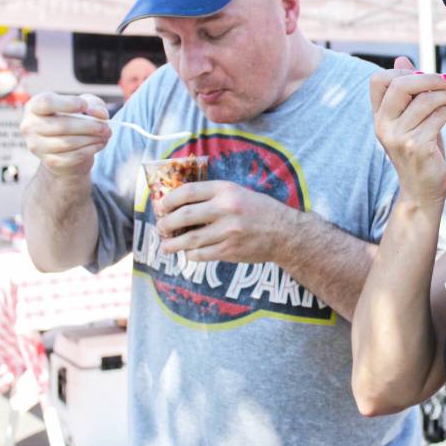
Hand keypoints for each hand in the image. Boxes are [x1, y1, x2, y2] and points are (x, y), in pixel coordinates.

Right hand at [20, 92, 110, 177]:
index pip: (46, 102)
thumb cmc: (74, 120)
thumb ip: (94, 104)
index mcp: (35, 106)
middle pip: (61, 125)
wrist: (67, 149)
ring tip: (106, 134)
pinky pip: (73, 156)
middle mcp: (30, 126)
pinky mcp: (49, 162)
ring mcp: (37, 146)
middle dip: (89, 125)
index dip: (68, 103)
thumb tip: (99, 113)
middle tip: (105, 126)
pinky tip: (100, 144)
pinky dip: (91, 150)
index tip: (85, 106)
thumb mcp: (85, 105)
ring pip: (68, 143)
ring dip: (92, 138)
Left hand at [155, 180, 293, 263]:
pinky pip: (200, 255)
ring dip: (172, 244)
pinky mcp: (230, 251)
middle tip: (160, 227)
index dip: (169, 199)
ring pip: (189, 239)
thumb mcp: (239, 192)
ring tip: (166, 245)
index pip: (188, 191)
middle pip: (184, 216)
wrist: (285, 233)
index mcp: (227, 190)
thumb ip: (213, 196)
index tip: (161, 206)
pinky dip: (189, 254)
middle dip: (165, 223)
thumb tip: (180, 204)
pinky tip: (187, 252)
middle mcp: (226, 209)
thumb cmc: (259, 210)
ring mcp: (228, 232)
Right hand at [369, 57, 445, 203]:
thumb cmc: (420, 152)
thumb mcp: (411, 120)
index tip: (426, 75)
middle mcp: (383, 125)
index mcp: (379, 116)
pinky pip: (440, 117)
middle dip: (430, 78)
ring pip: (426, 101)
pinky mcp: (416, 146)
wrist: (422, 190)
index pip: (378, 81)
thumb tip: (402, 59)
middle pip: (401, 86)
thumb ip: (407, 93)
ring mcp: (398, 137)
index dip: (402, 72)